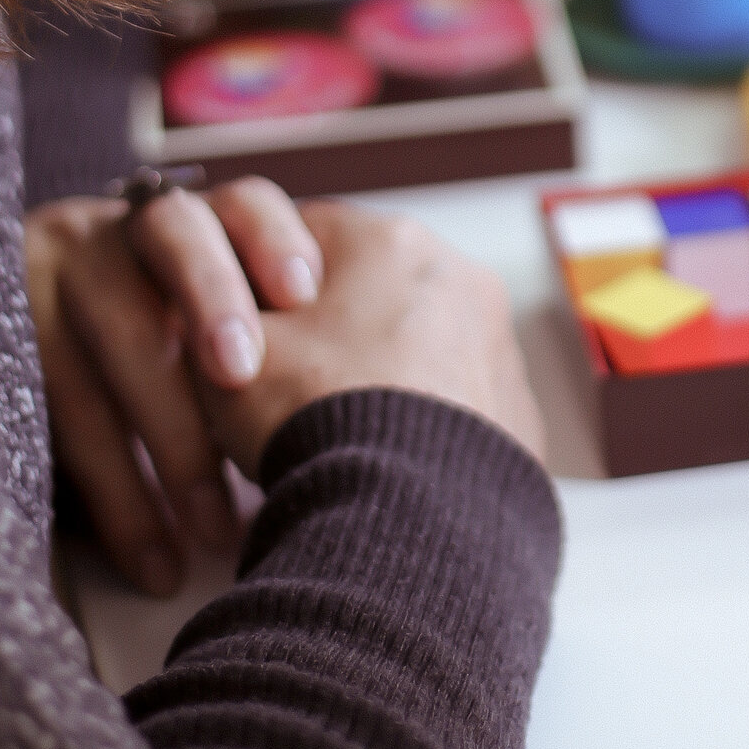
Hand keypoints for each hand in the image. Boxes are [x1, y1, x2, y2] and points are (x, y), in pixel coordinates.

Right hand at [27, 179, 323, 597]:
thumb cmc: (172, 377)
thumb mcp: (222, 344)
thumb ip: (272, 341)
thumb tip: (384, 398)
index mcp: (189, 222)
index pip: (240, 204)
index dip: (270, 242)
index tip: (301, 293)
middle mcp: (118, 228)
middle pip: (176, 237)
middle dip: (215, 302)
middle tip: (241, 376)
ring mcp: (59, 272)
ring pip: (123, 334)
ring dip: (177, 439)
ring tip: (218, 530)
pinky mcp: (10, 334)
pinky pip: (65, 411)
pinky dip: (119, 495)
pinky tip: (154, 560)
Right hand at [191, 202, 544, 477]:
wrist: (403, 510)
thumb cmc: (310, 414)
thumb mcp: (227, 348)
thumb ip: (228, 312)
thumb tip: (232, 316)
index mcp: (389, 239)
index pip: (307, 237)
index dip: (262, 286)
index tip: (244, 332)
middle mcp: (461, 276)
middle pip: (374, 292)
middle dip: (334, 333)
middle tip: (290, 390)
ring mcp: (500, 344)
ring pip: (421, 348)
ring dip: (384, 377)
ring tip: (338, 434)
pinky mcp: (521, 411)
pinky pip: (458, 404)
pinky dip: (426, 424)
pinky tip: (389, 461)